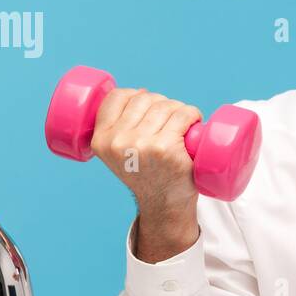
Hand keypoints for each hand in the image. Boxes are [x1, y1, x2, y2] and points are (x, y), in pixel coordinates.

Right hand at [89, 87, 205, 260]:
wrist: (165, 204)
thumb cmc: (147, 173)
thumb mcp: (118, 152)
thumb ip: (118, 127)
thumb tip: (140, 92)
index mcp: (101, 140)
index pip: (117, 97)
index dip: (136, 95)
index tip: (148, 106)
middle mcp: (118, 142)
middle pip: (145, 99)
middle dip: (161, 105)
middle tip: (169, 123)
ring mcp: (142, 145)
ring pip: (166, 105)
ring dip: (179, 110)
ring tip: (181, 127)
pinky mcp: (166, 148)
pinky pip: (183, 114)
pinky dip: (192, 114)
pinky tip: (193, 123)